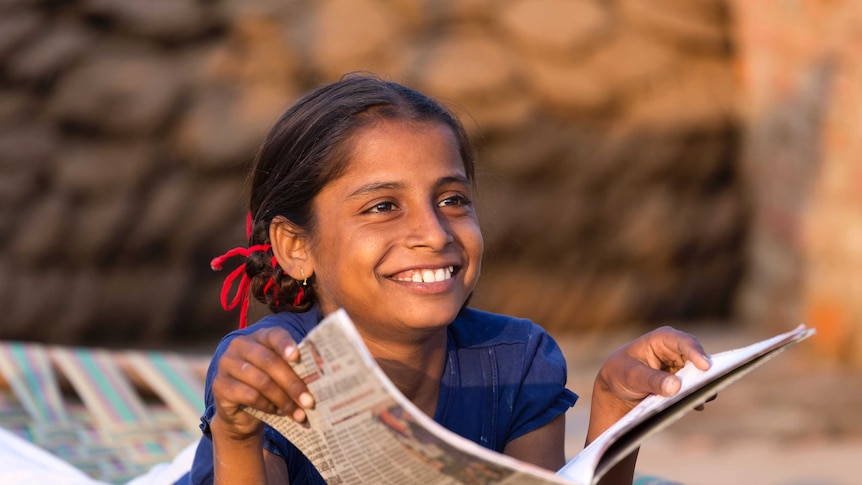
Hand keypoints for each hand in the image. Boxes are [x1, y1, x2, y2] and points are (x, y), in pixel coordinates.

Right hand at [211, 326, 314, 440]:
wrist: (241, 411)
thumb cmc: (268, 387)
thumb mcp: (280, 374)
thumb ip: (293, 368)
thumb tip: (321, 377)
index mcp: (259, 336)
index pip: (274, 335)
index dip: (286, 345)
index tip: (298, 357)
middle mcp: (240, 346)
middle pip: (270, 362)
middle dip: (292, 383)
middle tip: (310, 401)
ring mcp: (227, 364)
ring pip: (261, 381)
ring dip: (284, 400)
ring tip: (299, 413)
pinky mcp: (220, 386)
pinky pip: (249, 395)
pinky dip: (267, 405)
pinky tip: (277, 412)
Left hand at [592, 326, 710, 423]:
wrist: (618, 388)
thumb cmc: (621, 373)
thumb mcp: (631, 376)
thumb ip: (652, 380)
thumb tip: (676, 386)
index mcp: (662, 339)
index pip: (683, 342)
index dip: (696, 352)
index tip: (705, 367)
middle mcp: (677, 351)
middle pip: (697, 359)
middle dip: (704, 372)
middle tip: (711, 385)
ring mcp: (683, 367)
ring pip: (700, 376)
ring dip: (703, 386)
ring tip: (702, 398)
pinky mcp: (685, 383)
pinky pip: (697, 389)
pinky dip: (698, 397)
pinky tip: (696, 406)